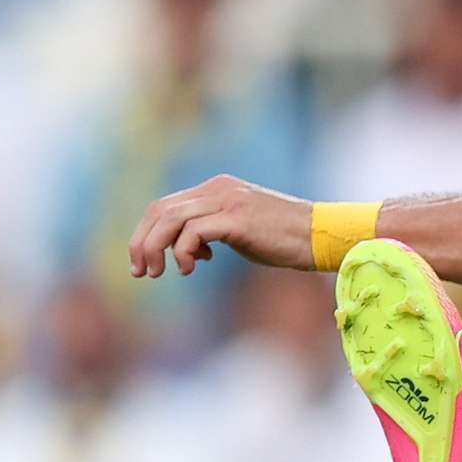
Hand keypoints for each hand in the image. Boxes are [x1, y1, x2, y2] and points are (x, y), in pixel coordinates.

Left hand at [128, 175, 313, 279]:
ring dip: (155, 249)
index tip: (142, 262)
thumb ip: (212, 232)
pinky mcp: (237, 218)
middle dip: (142, 243)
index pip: (165, 205)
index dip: (145, 234)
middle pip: (160, 210)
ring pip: (171, 220)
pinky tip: (192, 269)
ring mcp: (227, 201)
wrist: (319, 236)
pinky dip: (184, 253)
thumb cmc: (284, 239)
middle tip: (141, 272)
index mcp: (216, 188)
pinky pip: (193, 233)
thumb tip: (189, 251)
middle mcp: (218, 189)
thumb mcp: (241, 230)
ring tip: (159, 273)